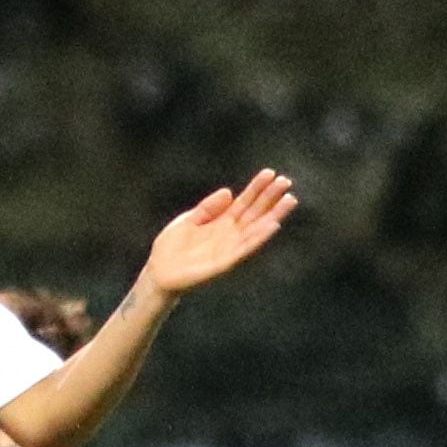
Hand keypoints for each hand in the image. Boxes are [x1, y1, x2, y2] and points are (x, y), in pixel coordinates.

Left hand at [140, 169, 295, 303]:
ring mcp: (228, 249)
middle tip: (286, 181)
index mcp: (221, 222)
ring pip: (255, 230)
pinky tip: (272, 226)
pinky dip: (258, 238)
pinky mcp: (223, 264)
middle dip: (270, 198)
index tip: (270, 173)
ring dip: (273, 216)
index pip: (244, 202)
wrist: (158, 272)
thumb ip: (208, 207)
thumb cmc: (172, 247)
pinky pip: (244, 249)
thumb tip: (229, 192)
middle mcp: (229, 235)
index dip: (256, 188)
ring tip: (288, 201)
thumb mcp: (188, 220)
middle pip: (254, 214)